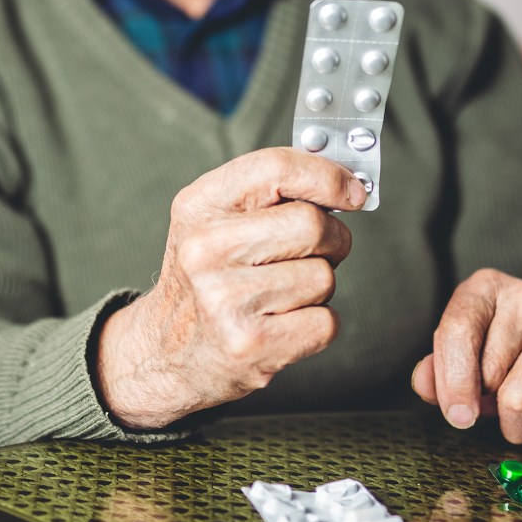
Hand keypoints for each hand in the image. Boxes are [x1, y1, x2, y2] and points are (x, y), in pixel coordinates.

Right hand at [96, 147, 364, 428]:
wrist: (167, 354)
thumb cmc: (208, 281)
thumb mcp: (216, 222)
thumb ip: (271, 193)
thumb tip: (346, 181)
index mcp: (198, 207)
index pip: (276, 168)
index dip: (328, 176)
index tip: (353, 192)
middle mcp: (204, 249)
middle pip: (312, 225)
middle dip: (332, 240)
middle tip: (316, 252)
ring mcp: (225, 299)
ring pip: (323, 276)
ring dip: (317, 287)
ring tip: (279, 295)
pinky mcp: (250, 344)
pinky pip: (325, 322)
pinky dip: (317, 325)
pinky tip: (282, 325)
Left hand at [410, 268, 521, 444]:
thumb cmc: (503, 346)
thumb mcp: (462, 348)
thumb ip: (438, 369)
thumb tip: (425, 385)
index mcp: (487, 288)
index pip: (458, 332)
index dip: (452, 382)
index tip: (457, 415)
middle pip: (492, 378)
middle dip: (489, 406)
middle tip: (497, 399)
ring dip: (518, 425)